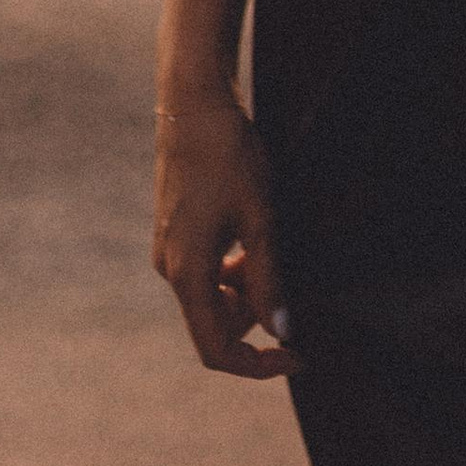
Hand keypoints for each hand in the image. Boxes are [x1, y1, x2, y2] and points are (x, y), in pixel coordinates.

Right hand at [152, 91, 295, 378]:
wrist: (195, 101)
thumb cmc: (228, 156)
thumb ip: (268, 280)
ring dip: (245, 290)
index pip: (216, 350)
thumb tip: (282, 332)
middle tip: (289, 284)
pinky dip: (233, 269)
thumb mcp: (259, 218)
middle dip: (254, 318)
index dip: (258, 363)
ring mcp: (169, 249)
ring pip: (212, 297)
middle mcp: (170, 268)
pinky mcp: (175, 231)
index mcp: (186, 273)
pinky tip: (252, 236)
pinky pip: (205, 271)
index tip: (296, 353)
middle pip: (215, 325)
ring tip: (271, 249)